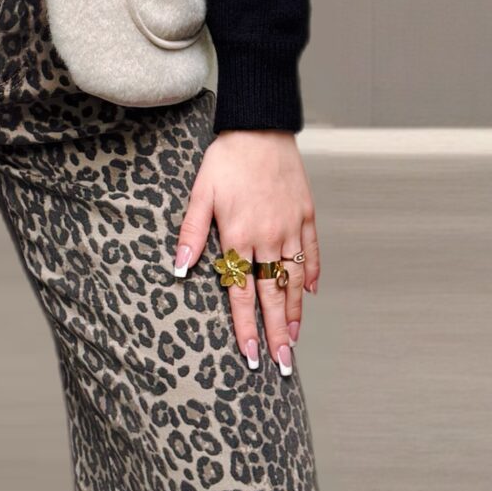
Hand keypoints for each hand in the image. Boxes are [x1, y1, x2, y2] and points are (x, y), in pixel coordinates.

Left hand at [172, 130, 319, 373]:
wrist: (260, 126)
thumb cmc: (226, 159)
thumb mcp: (200, 194)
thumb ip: (191, 234)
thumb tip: (178, 269)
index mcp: (239, 236)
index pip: (241, 293)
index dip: (246, 327)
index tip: (251, 356)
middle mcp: (268, 238)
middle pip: (272, 295)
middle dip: (276, 333)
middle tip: (281, 364)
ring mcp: (290, 227)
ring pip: (294, 279)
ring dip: (295, 311)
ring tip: (295, 338)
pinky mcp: (305, 214)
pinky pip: (311, 251)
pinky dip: (312, 274)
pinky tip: (311, 293)